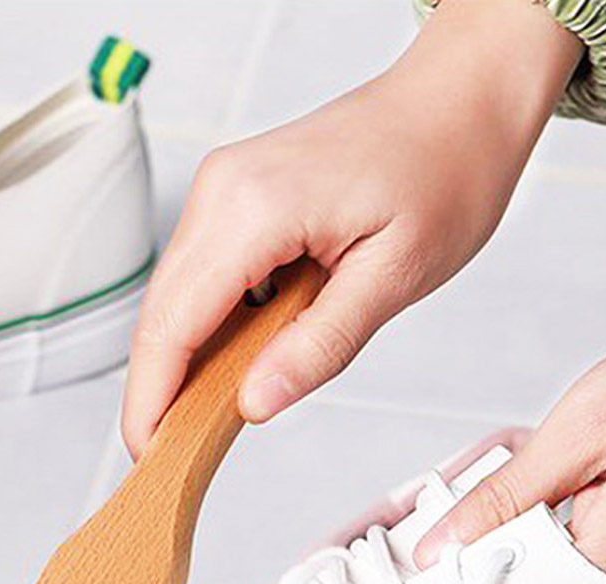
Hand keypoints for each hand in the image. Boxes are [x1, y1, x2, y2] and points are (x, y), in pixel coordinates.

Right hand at [122, 0, 580, 454]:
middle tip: (172, 454)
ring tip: (204, 419)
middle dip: (158, 387)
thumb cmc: (442, 175)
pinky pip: (206, 272)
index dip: (152, 397)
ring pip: (178, 294)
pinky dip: (210, 324)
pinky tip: (234, 361)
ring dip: (184, 358)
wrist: (458, 106)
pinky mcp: (241, 195)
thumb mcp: (394, 277)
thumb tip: (255, 402)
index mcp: (255, 208)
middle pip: (161, 311)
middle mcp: (223, 189)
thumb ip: (320, 345)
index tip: (148, 453)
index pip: (174, 323)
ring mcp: (226, 187)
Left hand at [415, 308, 605, 583]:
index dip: (456, 550)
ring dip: (526, 512)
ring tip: (568, 457)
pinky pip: (577, 540)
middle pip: (519, 576)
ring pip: (546, 556)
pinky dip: (557, 506)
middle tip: (514, 468)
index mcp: (605, 566)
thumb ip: (503, 499)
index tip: (436, 521)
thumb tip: (444, 544)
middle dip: (491, 526)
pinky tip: (578, 465)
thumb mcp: (577, 435)